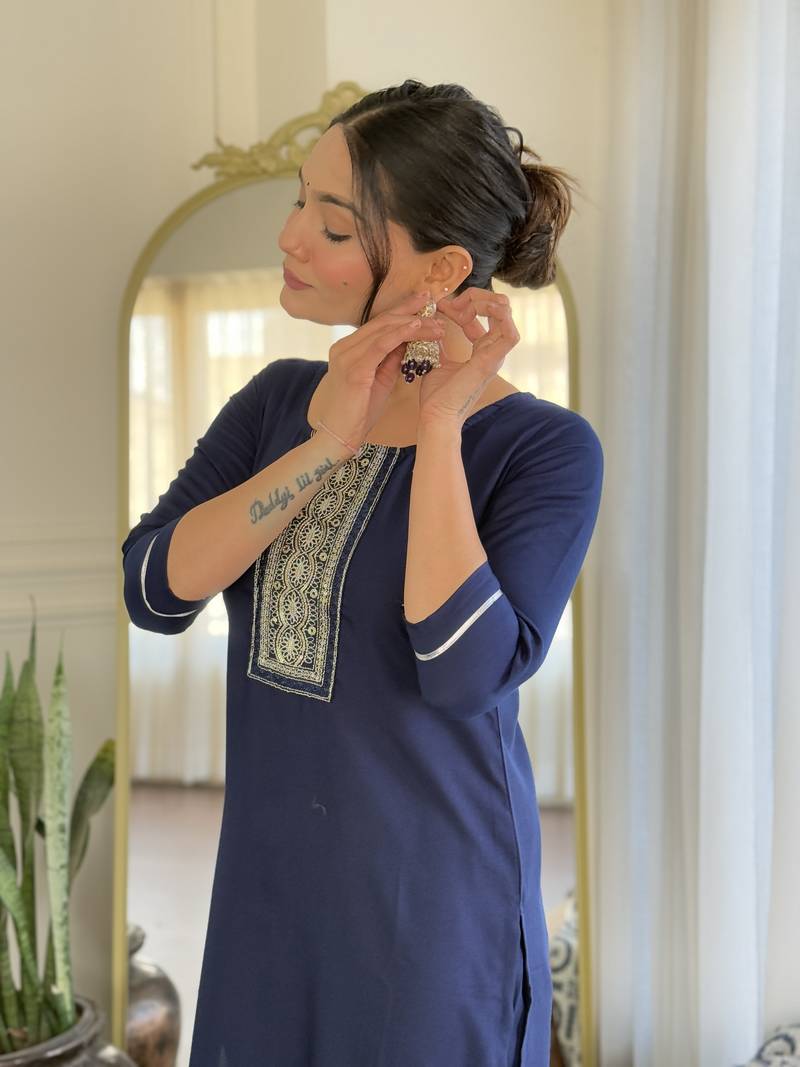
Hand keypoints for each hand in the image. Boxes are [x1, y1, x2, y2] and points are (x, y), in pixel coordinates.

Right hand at [318, 290, 444, 449]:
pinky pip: (380, 345)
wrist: (339, 437)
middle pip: (382, 321)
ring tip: (435, 323)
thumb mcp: (379, 379)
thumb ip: (390, 358)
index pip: (378, 323)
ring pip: (384, 330)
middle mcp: (344, 347)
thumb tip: (409, 341)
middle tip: (433, 303)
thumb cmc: (358, 413)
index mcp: (348, 348)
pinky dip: (400, 334)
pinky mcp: (353, 369)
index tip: (423, 302)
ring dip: (413, 324)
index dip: (402, 311)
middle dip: (410, 311)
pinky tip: (417, 327)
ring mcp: (346, 356)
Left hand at [416, 288, 520, 431]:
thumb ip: (438, 343)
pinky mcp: (492, 362)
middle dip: (477, 298)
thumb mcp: (435, 360)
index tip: (440, 305)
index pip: (481, 318)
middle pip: (499, 311)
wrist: (436, 416)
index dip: (464, 305)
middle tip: (452, 302)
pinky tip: (481, 308)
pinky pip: (510, 334)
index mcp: (482, 352)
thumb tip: (432, 326)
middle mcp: (493, 352)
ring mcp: (495, 357)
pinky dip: (500, 316)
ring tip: (463, 302)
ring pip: (506, 316)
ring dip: (487, 302)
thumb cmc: (436, 396)